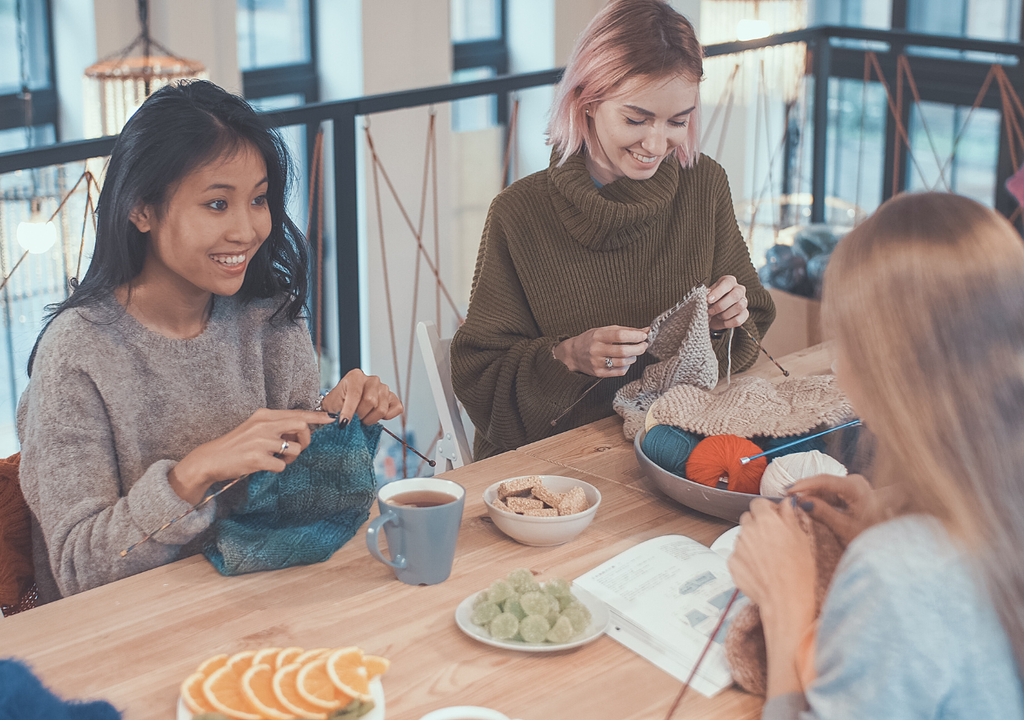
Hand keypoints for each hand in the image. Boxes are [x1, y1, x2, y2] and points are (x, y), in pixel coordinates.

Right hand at [169, 408, 332, 503]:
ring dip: (291, 458)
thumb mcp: (256, 428)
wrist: (211, 459)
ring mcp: (260, 441)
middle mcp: (264, 425)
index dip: (316, 416)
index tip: (330, 418)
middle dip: (306, 439)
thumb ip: (277, 426)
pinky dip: (278, 468)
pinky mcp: (257, 458)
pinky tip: (265, 466)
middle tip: (297, 447)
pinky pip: (282, 466)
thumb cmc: (237, 445)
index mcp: (264, 415)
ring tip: (277, 459)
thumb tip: (302, 430)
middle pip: (302, 426)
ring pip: (295, 449)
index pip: (297, 413)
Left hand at [320, 369, 402, 424]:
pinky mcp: (393, 397)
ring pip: (382, 409)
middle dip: (360, 415)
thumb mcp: (331, 406)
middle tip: (355, 418)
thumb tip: (340, 423)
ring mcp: (384, 388)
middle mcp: (372, 380)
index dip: (349, 411)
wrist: (345, 404)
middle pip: (370, 401)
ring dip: (371, 418)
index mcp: (356, 376)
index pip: (355, 394)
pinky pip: (397, 408)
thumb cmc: (338, 404)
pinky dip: (387, 417)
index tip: (343, 423)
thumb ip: (335, 413)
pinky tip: (375, 415)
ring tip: (363, 417)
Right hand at [553, 325, 648, 376]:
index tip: (644, 335)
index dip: (635, 335)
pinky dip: (627, 366)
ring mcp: (597, 363)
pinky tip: (626, 361)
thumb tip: (646, 330)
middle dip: (638, 348)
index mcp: (598, 335)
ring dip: (633, 357)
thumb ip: (626, 330)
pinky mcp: (599, 373)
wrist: (573, 354)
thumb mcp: (605, 330)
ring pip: (623, 362)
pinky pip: (619, 371)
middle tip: (644, 345)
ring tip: (634, 353)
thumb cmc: (592, 339)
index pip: (620, 335)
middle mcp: (596, 349)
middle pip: (623, 351)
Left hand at [708, 275, 748, 330]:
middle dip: (721, 305)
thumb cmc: (710, 301)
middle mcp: (739, 289)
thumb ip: (706, 295)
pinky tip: (722, 321)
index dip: (718, 292)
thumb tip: (706, 297)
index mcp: (729, 281)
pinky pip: (739, 319)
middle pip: (735, 295)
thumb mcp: (707, 295)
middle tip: (710, 311)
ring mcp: (744, 301)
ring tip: (716, 315)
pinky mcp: (745, 314)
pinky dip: (728, 322)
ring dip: (725, 314)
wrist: (712, 314)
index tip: (708, 300)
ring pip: (739, 306)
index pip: (727, 283)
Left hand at [729, 498, 816, 697]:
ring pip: (743, 537)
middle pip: (748, 518)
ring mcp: (738, 547)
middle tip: (773, 539)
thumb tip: (786, 503)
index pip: (758, 503)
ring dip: (752, 542)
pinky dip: (746, 559)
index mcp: (765, 519)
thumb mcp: (802, 538)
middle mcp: (748, 530)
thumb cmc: (799, 570)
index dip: (767, 510)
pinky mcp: (732, 563)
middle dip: (758, 524)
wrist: (786, 599)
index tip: (774, 517)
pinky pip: (737, 555)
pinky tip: (761, 569)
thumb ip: (790, 515)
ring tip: (769, 558)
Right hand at [788, 473, 880, 546]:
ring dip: (811, 496)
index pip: (824, 480)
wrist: (887, 544)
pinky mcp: (851, 493)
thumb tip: (801, 501)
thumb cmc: (870, 536)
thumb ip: (821, 512)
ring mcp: (853, 487)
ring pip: (825, 489)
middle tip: (787, 499)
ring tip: (795, 505)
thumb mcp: (843, 527)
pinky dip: (819, 500)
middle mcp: (855, 482)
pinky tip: (808, 507)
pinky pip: (830, 494)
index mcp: (856, 487)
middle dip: (805, 491)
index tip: (788, 491)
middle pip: (823, 483)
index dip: (803, 485)